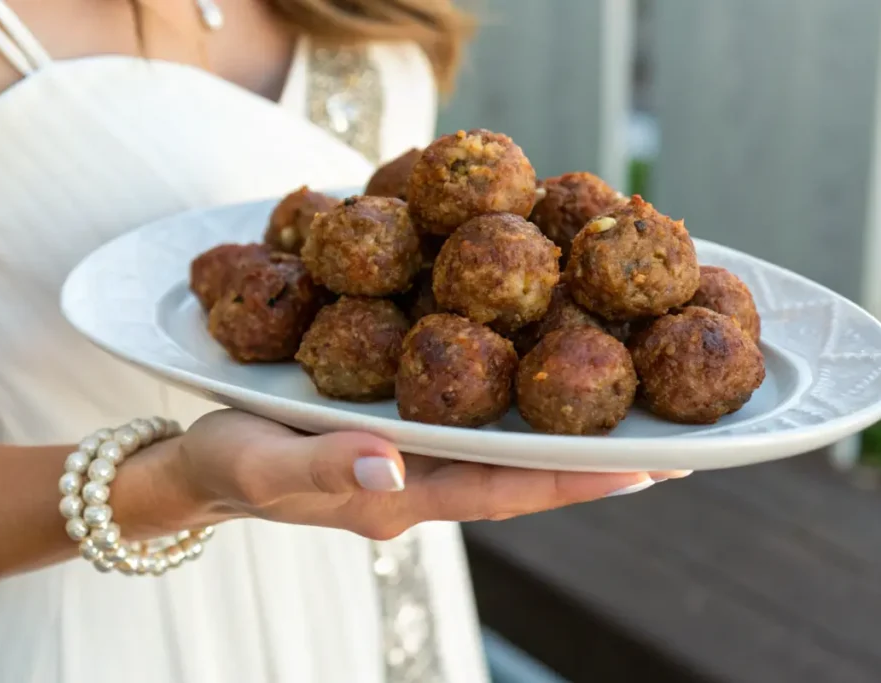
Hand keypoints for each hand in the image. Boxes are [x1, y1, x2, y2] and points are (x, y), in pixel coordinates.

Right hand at [172, 409, 687, 539]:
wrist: (202, 464)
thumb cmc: (230, 466)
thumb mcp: (264, 464)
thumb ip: (323, 466)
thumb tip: (391, 466)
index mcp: (404, 493)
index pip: (508, 488)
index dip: (578, 479)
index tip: (652, 465)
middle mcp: (427, 473)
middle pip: (529, 464)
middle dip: (600, 450)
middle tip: (679, 429)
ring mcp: (420, 449)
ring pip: (509, 433)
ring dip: (569, 415)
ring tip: (636, 384)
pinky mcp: (403, 421)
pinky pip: (472, 404)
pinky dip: (515, 379)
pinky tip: (540, 346)